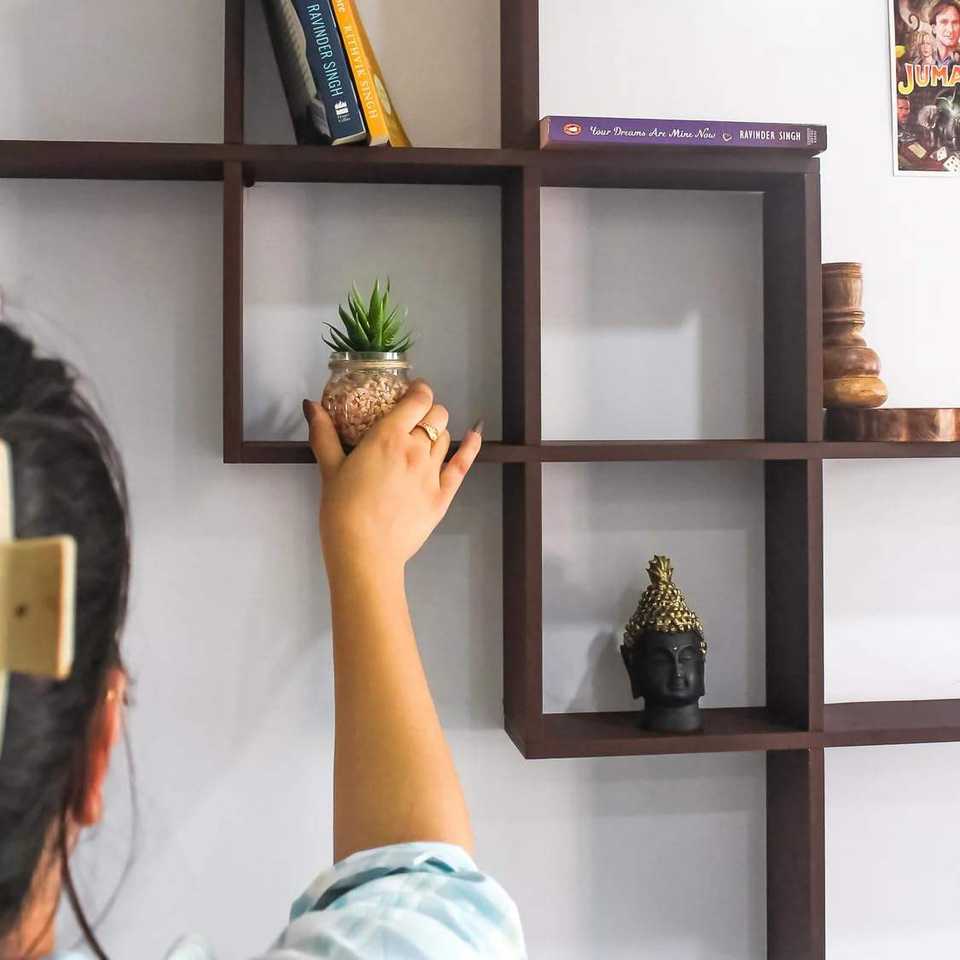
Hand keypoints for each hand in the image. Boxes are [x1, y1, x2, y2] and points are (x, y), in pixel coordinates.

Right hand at [304, 381, 482, 575]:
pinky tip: (475, 435)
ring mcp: (432, 473)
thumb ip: (323, 434)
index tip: (412, 391)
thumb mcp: (329, 469)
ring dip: (438, 431)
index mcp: (388, 437)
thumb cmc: (342, 511)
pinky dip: (471, 447)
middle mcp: (416, 449)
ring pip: (446, 437)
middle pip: (436, 415)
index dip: (419, 390)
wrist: (365, 553)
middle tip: (414, 417)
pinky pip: (463, 464)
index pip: (418, 399)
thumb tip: (311, 405)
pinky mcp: (443, 496)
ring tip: (425, 437)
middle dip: (427, 411)